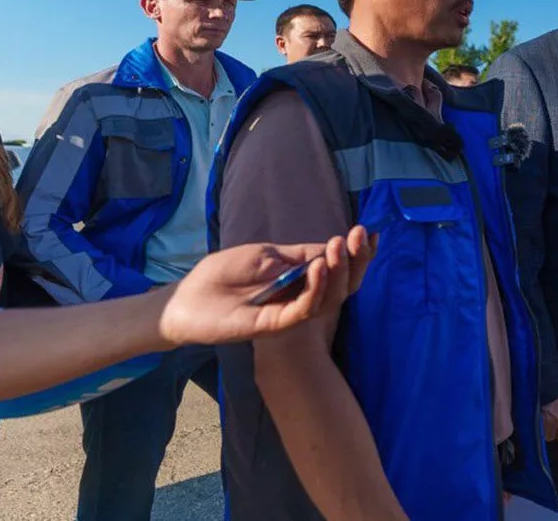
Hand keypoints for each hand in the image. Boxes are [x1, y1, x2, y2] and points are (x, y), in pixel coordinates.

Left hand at [156, 226, 376, 346]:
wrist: (187, 298)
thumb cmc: (222, 273)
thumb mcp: (265, 254)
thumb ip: (298, 255)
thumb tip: (332, 248)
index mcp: (301, 278)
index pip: (337, 268)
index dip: (356, 253)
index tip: (371, 234)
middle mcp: (301, 296)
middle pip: (342, 285)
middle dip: (356, 261)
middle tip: (360, 237)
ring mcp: (289, 312)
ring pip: (329, 299)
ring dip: (338, 272)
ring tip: (338, 248)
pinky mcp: (274, 325)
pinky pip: (303, 310)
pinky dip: (315, 288)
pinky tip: (318, 266)